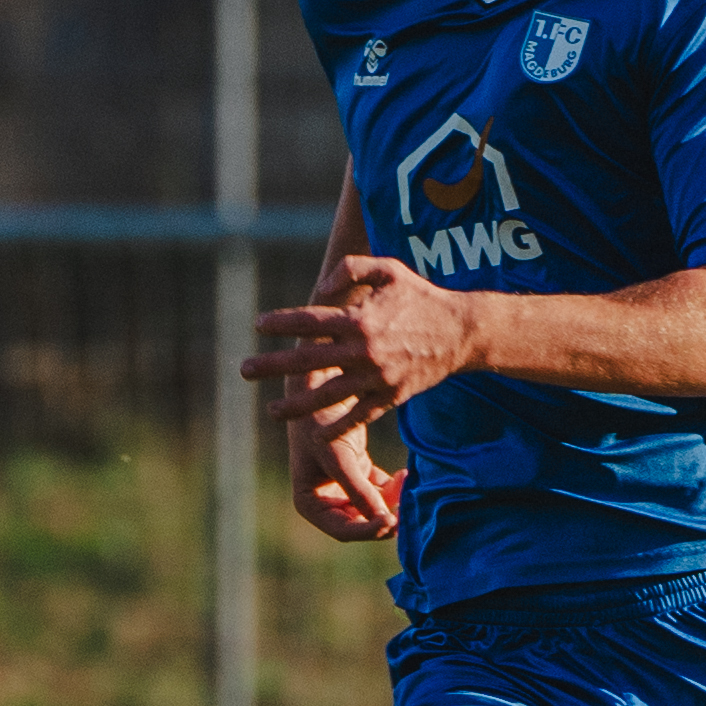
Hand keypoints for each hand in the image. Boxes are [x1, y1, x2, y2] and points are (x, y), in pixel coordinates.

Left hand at [240, 255, 479, 443]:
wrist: (462, 332)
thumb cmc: (420, 297)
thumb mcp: (388, 270)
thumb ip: (350, 270)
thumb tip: (319, 288)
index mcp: (359, 318)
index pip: (310, 321)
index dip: (282, 323)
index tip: (258, 325)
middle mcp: (363, 349)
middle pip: (308, 361)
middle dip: (272, 367)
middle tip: (244, 371)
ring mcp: (377, 376)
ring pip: (328, 395)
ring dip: (296, 406)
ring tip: (271, 412)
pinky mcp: (391, 396)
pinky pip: (358, 415)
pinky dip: (336, 427)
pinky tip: (314, 436)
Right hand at [289, 418, 400, 544]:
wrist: (323, 390)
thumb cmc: (321, 424)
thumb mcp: (338, 459)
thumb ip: (359, 492)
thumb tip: (383, 522)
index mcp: (310, 504)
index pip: (343, 530)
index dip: (368, 531)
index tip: (392, 521)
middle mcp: (325, 501)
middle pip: (360, 524)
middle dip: (383, 518)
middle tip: (406, 514)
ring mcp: (342, 489)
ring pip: (372, 509)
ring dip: (391, 502)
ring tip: (405, 482)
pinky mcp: (357, 474)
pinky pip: (379, 491)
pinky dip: (393, 487)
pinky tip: (404, 474)